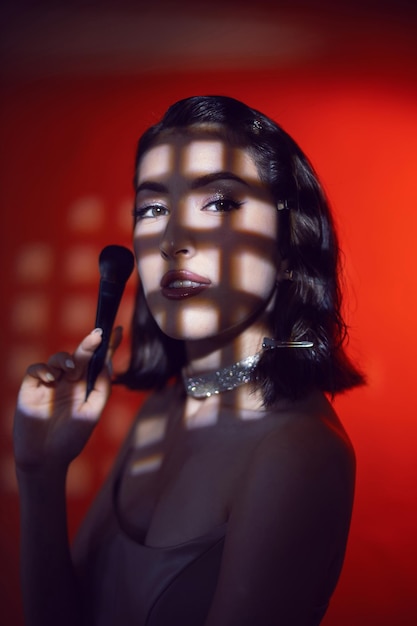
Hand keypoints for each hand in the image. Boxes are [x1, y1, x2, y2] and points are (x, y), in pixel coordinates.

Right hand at [13, 327, 121, 473]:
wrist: (46, 459)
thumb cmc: (71, 439)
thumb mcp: (92, 413)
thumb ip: (101, 389)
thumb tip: (108, 363)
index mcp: (85, 387)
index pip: (97, 362)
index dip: (107, 346)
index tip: (117, 330)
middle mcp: (68, 382)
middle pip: (80, 356)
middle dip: (89, 345)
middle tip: (98, 335)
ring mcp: (49, 384)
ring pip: (58, 359)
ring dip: (66, 359)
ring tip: (70, 370)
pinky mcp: (31, 388)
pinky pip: (36, 369)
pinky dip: (44, 369)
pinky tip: (51, 379)